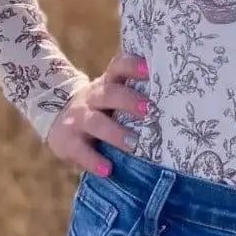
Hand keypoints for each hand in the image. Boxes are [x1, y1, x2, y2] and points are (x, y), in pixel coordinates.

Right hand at [45, 53, 150, 175]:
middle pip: (109, 94)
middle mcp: (92, 97)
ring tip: (134, 144)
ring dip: (115, 133)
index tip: (150, 69)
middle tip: (151, 111)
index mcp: (107, 83)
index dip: (133, 66)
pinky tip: (108, 170)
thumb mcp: (112, 96)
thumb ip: (134, 95)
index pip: (118, 67)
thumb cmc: (101, 108)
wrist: (57, 119)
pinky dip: (93, 160)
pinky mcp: (67, 141)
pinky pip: (80, 150)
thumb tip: (178, 103)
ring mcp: (78, 118)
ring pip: (95, 122)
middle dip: (129, 101)